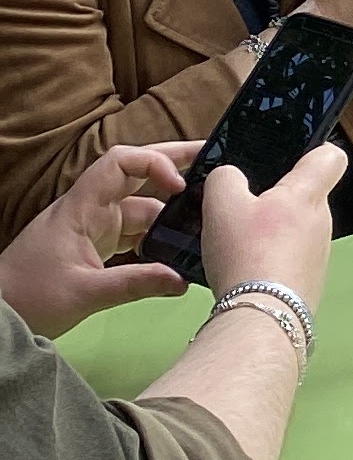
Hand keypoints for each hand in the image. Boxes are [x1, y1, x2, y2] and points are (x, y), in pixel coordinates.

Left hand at [0, 140, 199, 332]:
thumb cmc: (30, 297)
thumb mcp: (85, 293)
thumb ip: (136, 284)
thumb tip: (182, 281)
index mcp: (82, 207)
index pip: (121, 162)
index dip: (155, 164)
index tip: (180, 186)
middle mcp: (91, 209)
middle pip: (136, 174)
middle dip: (173, 166)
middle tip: (215, 162)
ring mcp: (93, 227)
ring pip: (139, 207)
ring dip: (169, 211)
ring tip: (207, 216)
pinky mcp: (95, 247)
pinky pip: (133, 232)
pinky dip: (157, 236)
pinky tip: (179, 247)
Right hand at [198, 142, 346, 319]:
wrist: (261, 318)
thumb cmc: (247, 254)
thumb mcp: (221, 203)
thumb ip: (225, 178)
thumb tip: (230, 177)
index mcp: (308, 194)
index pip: (330, 156)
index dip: (311, 151)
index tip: (287, 159)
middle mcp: (322, 222)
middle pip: (304, 196)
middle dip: (275, 199)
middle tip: (242, 207)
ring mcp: (318, 255)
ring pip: (293, 230)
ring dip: (269, 233)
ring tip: (235, 243)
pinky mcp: (307, 282)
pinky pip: (287, 259)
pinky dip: (267, 261)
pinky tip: (241, 270)